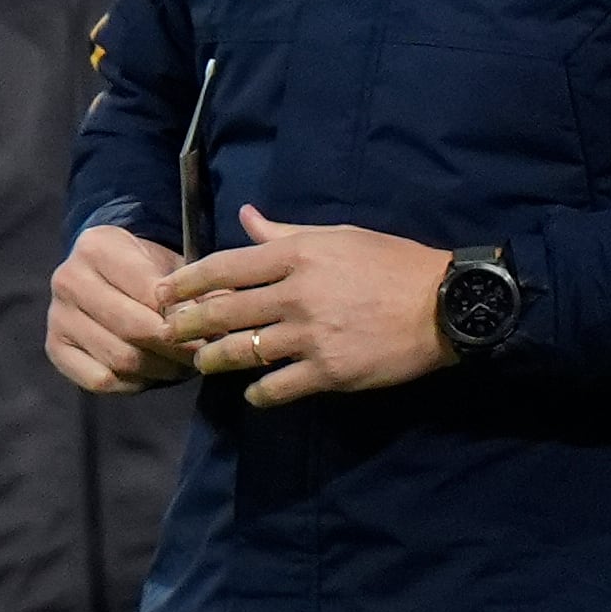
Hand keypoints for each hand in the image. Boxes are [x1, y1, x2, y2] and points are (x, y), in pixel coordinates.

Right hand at [48, 225, 196, 393]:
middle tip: (201, 355)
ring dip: (159, 368)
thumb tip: (212, 322)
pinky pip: (99, 380)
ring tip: (181, 365)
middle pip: (132, 328)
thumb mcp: (172, 265)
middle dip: (174, 348)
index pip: (148, 291)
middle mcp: (68, 278)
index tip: (209, 330)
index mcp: (97, 246)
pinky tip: (148, 373)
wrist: (107, 276)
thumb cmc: (148, 271)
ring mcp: (57, 315)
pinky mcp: (55, 347)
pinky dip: (131, 384)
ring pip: (119, 358)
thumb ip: (195, 290)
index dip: (183, 316)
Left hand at [162, 205, 454, 406]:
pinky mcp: (330, 371)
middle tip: (167, 332)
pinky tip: (252, 395)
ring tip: (201, 362)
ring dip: (215, 359)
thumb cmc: (392, 263)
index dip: (189, 281)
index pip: (227, 267)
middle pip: (225, 311)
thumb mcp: (338, 235)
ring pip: (245, 351)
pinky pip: (279, 387)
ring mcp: (312, 335)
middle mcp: (297, 294)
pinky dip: (260, 394)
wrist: (445, 304)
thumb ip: (285, 232)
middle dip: (188, 324)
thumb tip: (246, 217)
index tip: (165, 292)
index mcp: (298, 255)